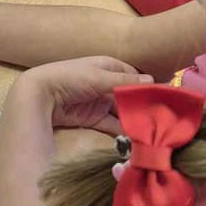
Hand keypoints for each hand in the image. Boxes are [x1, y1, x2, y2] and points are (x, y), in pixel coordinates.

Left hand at [19, 56, 152, 132]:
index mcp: (108, 67)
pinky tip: (135, 138)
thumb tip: (153, 82)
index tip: (166, 99)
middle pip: (129, 96)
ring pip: (122, 111)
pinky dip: (122, 130)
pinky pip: (112, 124)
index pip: (134, 76)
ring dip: (134, 120)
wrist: (39, 95)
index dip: (148, 86)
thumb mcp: (99, 77)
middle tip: (164, 120)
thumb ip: (125, 82)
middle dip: (143, 107)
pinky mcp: (92, 118)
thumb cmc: (69, 78)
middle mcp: (106, 83)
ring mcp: (99, 102)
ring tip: (153, 132)